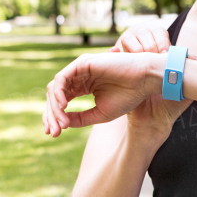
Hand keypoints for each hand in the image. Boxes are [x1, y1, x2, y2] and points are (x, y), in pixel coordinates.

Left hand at [43, 29, 196, 137]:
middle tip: (54, 132)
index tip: (53, 134)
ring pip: (55, 88)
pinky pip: (61, 78)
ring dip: (54, 107)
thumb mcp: (101, 113)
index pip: (61, 101)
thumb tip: (62, 124)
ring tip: (60, 123)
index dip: (54, 118)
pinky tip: (63, 107)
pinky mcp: (82, 62)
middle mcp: (79, 77)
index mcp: (83, 87)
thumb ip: (81, 118)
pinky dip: (59, 93)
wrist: (145, 81)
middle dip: (51, 115)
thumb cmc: (128, 96)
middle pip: (55, 96)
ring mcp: (79, 69)